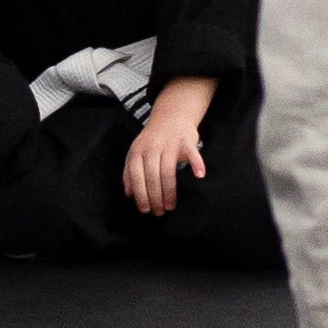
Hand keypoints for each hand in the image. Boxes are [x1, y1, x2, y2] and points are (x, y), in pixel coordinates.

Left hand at [123, 75, 216, 215]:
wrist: (171, 115)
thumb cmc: (152, 139)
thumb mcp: (136, 152)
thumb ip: (129, 172)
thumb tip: (128, 194)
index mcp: (137, 150)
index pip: (136, 176)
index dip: (140, 194)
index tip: (145, 209)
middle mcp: (152, 147)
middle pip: (152, 176)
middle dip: (155, 197)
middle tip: (159, 212)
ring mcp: (169, 143)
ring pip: (168, 170)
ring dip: (169, 191)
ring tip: (171, 206)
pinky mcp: (186, 140)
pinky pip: (192, 153)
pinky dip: (196, 164)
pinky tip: (199, 177)